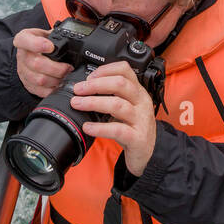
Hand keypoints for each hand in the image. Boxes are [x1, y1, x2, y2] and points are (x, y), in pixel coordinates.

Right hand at [13, 29, 73, 98]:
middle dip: (56, 68)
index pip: (24, 40)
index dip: (37, 44)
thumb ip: (56, 34)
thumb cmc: (42, 43)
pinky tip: (60, 83)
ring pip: (39, 80)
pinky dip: (53, 89)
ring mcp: (23, 72)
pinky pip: (41, 91)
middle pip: (36, 64)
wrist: (31, 55)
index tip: (51, 47)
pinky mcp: (28, 85)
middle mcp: (22, 56)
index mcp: (23, 39)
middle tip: (68, 67)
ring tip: (66, 75)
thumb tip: (73, 39)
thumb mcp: (46, 33)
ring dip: (56, 79)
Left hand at [69, 61, 157, 176]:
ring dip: (94, 102)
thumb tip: (85, 87)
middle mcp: (142, 102)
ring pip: (118, 105)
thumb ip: (112, 96)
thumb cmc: (133, 128)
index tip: (89, 77)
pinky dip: (100, 127)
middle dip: (95, 84)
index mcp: (138, 92)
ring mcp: (141, 120)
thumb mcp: (126, 107)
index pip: (126, 70)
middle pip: (120, 84)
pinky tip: (88, 127)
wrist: (146, 153)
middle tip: (78, 90)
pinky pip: (118, 129)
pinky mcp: (137, 138)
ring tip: (78, 104)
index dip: (105, 70)